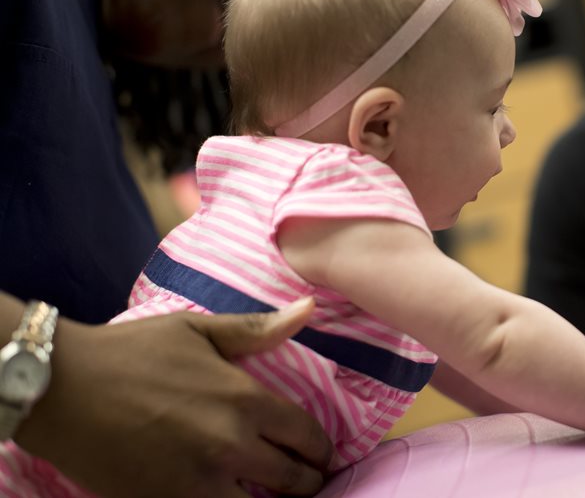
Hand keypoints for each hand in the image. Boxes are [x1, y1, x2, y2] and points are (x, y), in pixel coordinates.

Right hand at [14, 298, 331, 497]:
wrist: (60, 389)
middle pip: (293, 480)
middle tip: (305, 481)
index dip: (320, 448)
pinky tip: (231, 497)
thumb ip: (256, 329)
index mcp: (244, 400)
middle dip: (305, 481)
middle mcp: (231, 445)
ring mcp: (199, 483)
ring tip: (269, 496)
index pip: (307, 436)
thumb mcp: (197, 330)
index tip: (321, 453)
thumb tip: (308, 308)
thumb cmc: (131, 352)